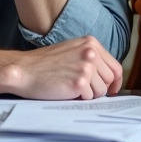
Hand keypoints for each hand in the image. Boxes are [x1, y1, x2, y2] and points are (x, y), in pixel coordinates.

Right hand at [4, 36, 122, 99]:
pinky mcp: (79, 82)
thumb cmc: (46, 63)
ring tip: (72, 88)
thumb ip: (91, 58)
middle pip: (111, 79)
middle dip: (100, 88)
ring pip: (102, 90)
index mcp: (91, 43)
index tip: (112, 89)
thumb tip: (109, 76)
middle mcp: (91, 52)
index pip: (115, 66)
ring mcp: (86, 67)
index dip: (115, 81)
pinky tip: (66, 90)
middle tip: (84, 89)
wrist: (25, 70)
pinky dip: (79, 98)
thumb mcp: (72, 50)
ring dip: (89, 94)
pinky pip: (89, 97)